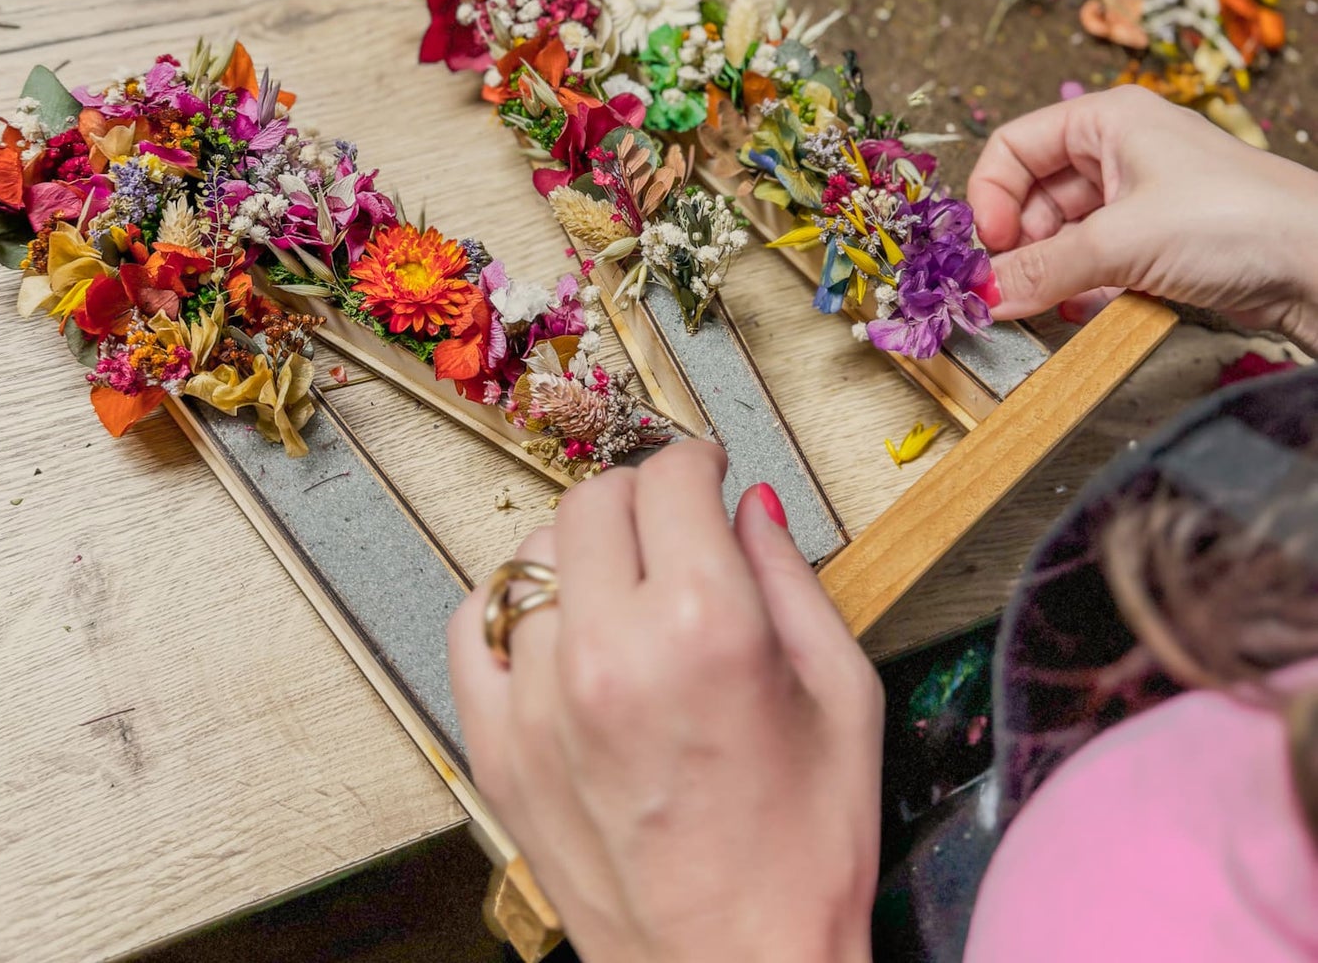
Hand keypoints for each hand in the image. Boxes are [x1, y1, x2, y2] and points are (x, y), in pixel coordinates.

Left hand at [448, 440, 882, 962]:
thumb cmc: (801, 855)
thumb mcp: (842, 694)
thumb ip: (790, 576)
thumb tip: (747, 503)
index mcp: (705, 626)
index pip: (672, 478)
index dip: (698, 461)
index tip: (706, 471)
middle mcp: (610, 651)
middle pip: (595, 501)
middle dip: (642, 495)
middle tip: (671, 522)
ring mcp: (540, 701)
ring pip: (533, 554)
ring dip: (581, 549)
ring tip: (622, 585)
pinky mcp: (498, 748)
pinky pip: (475, 626)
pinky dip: (511, 607)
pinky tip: (556, 624)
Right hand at [968, 85, 1317, 352]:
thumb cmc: (1234, 221)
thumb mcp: (1122, 242)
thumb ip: (1044, 269)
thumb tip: (983, 294)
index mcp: (1108, 120)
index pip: (1015, 146)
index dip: (992, 197)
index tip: (990, 248)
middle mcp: (1122, 152)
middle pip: (1036, 195)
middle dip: (1022, 244)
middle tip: (1010, 289)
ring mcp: (1144, 200)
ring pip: (1067, 235)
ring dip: (1052, 272)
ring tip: (1049, 305)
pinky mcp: (1163, 244)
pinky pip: (1100, 263)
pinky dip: (1085, 288)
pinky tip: (1084, 313)